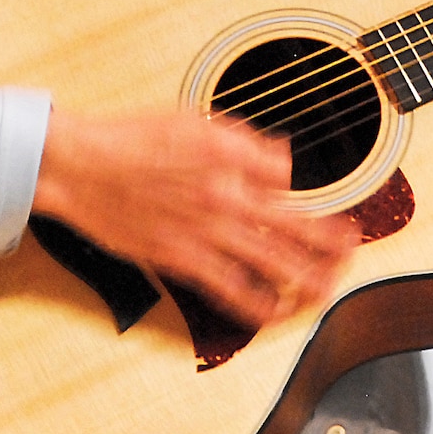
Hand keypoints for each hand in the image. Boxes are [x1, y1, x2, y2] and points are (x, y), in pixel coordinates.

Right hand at [32, 108, 355, 327]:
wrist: (79, 164)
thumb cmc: (130, 138)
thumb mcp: (194, 121)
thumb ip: (243, 142)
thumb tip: (281, 162)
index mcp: (233, 159)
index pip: (290, 184)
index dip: (311, 202)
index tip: (330, 217)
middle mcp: (227, 196)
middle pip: (296, 228)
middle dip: (331, 246)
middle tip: (352, 253)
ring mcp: (206, 232)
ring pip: (272, 264)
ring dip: (307, 279)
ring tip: (329, 289)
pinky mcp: (180, 259)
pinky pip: (229, 289)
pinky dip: (257, 304)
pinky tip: (275, 313)